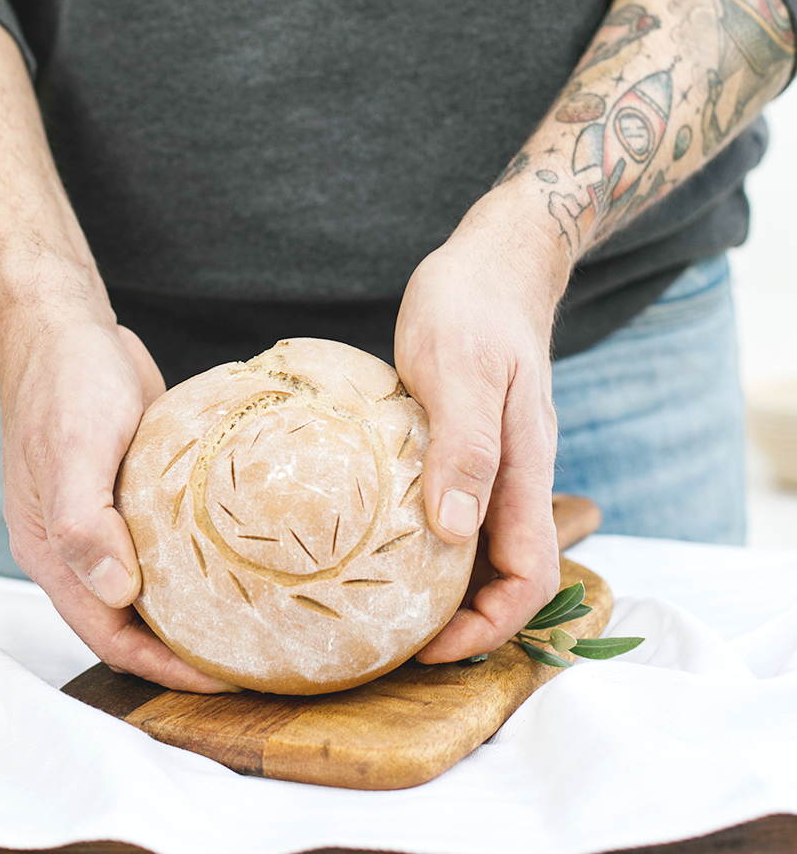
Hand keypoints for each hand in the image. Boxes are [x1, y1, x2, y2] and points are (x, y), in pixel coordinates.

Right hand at [0, 309, 238, 692]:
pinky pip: (167, 540)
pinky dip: (197, 559)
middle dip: (186, 648)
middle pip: (133, 620)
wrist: (69, 327)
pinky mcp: (135, 491)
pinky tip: (239, 560)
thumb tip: (117, 594)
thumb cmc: (65, 385)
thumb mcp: (73, 450)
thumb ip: (83, 524)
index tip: (222, 677)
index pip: (110, 635)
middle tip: (252, 656)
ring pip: (154, 583)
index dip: (162, 666)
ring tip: (255, 620)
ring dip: (195, 608)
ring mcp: (108, 518)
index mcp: (54, 553)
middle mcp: (80, 546)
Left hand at [394, 195, 567, 661]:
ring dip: (443, 586)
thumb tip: (454, 533)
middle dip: (463, 621)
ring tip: (385, 606)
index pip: (528, 576)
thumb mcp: (463, 372)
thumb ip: (466, 449)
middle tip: (395, 639)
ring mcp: (491, 461)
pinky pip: (456, 508)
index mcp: (522, 470)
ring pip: (479, 547)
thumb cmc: (474, 309)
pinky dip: (427, 540)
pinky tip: (384, 540)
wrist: (492, 264)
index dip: (487, 626)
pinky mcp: (465, 444)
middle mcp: (512, 476)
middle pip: (506, 574)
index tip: (430, 647)